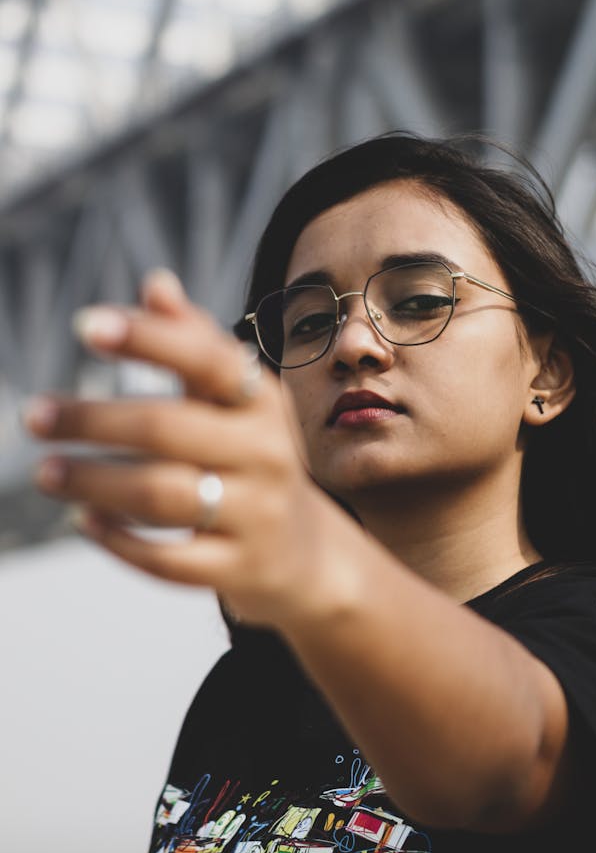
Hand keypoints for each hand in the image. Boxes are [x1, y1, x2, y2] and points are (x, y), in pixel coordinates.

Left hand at [23, 270, 331, 629]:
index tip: (85, 326)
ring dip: (94, 482)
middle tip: (35, 415)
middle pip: (168, 429)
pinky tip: (83, 521)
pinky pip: (170, 560)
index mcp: (261, 403)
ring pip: (163, 495)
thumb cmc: (251, 458)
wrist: (303, 553)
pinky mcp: (239, 568)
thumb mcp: (238, 403)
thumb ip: (197, 343)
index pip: (207, 360)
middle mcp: (266, 454)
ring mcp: (255, 514)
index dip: (148, 339)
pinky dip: (119, 541)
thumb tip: (156, 284)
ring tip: (45, 471)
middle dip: (93, 419)